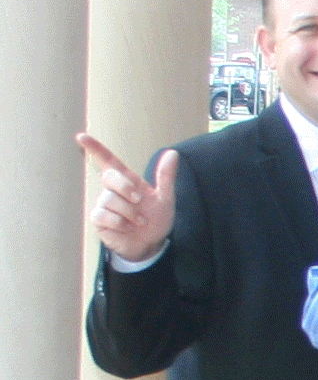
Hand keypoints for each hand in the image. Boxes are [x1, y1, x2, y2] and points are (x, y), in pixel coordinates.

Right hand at [76, 133, 176, 261]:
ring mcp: (103, 204)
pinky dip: (120, 222)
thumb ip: (165, 176)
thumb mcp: (165, 198)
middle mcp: (113, 190)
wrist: (152, 243)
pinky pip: (103, 215)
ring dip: (129, 212)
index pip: (108, 161)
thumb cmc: (156, 219)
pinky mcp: (98, 220)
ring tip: (139, 221)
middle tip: (140, 200)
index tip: (81, 136)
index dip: (95, 148)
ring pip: (109, 199)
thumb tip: (172, 153)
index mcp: (128, 181)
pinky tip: (128, 228)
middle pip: (110, 177)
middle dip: (126, 187)